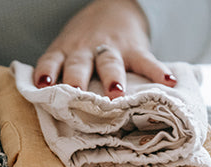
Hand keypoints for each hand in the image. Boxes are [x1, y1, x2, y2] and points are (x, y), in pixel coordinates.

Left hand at [34, 0, 176, 98]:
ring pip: (109, 63)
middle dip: (77, 79)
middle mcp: (85, 50)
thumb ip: (59, 75)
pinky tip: (167, 82)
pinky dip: (157, 71)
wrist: (113, 7)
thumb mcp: (66, 51)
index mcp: (65, 52)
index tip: (43, 85)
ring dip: (112, 77)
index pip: (51, 60)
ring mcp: (110, 49)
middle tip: (76, 94)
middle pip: (79, 64)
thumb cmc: (82, 44)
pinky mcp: (134, 49)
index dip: (46, 72)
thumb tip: (48, 112)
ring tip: (116, 92)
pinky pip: (146, 61)